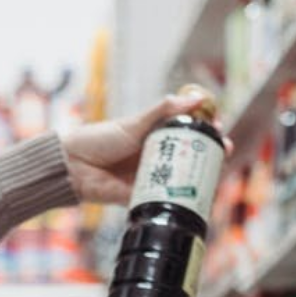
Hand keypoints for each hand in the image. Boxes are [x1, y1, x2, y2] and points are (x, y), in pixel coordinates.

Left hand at [60, 94, 234, 204]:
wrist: (72, 166)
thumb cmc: (99, 139)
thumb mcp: (134, 122)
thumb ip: (163, 110)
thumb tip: (195, 98)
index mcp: (152, 136)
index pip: (185, 132)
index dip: (203, 131)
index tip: (219, 127)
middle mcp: (153, 157)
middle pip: (188, 156)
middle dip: (208, 154)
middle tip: (223, 150)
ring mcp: (148, 177)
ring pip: (180, 178)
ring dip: (199, 177)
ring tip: (216, 170)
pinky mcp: (141, 196)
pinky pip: (163, 199)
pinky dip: (179, 199)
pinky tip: (196, 196)